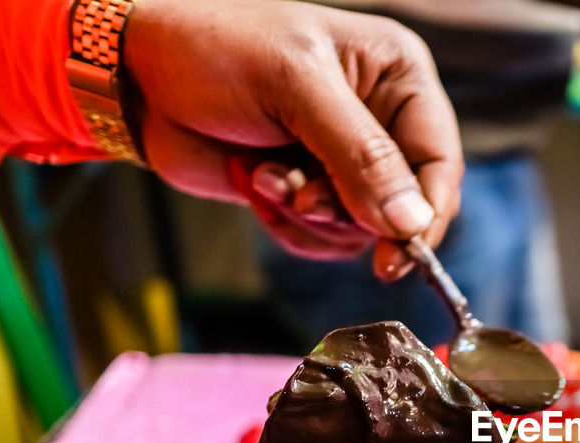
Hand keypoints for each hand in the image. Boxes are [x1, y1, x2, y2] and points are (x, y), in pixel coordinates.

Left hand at [122, 0, 462, 278]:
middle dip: (345, 208)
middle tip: (301, 194)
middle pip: (402, 206)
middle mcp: (381, 120)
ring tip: (266, 174)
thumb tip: (412, 223)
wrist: (140, 75)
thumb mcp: (296, 89)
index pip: (439, 160)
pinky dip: (284, 221)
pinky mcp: (311, 190)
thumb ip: (361, 157)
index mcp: (397, 76)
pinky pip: (322, 238)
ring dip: (306, 213)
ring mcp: (345, 160)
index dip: (425, 212)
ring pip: (360, 229)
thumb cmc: (217, 51)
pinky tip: (253, 180)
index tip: (400, 255)